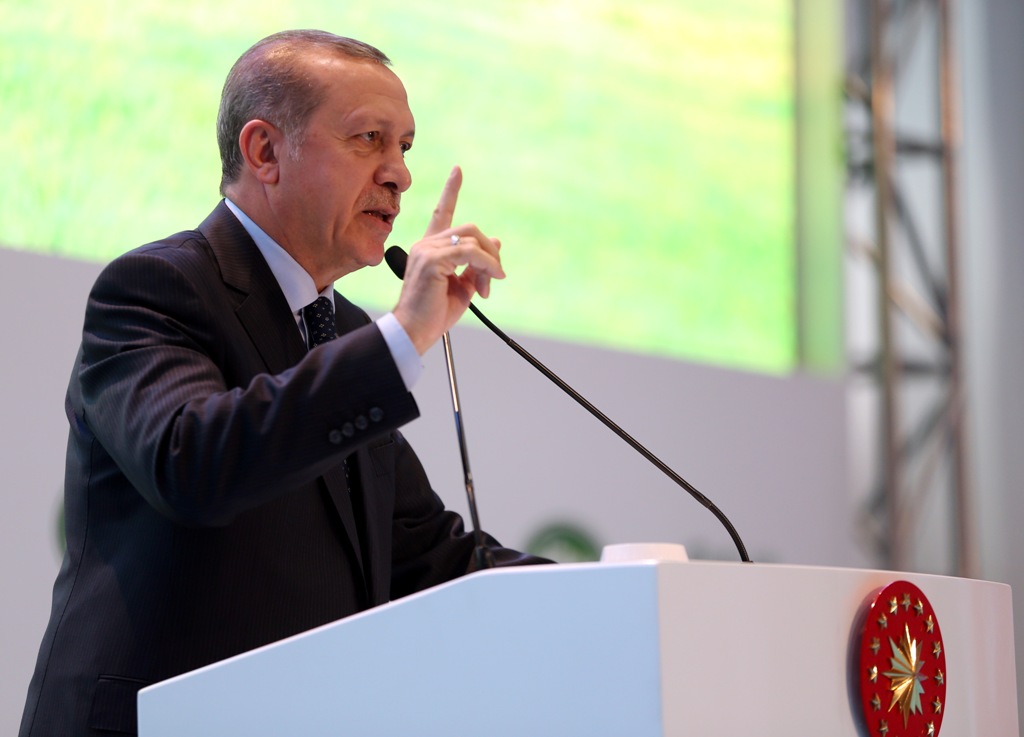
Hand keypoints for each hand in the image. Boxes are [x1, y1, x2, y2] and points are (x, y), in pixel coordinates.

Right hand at [393, 166, 504, 354]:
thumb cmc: (434, 314)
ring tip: (489, 287)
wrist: (414, 332)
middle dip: (491, 251)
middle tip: (496, 276)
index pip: (441, 213)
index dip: (451, 191)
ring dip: (490, 264)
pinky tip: (490, 281)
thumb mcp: (462, 287)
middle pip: (469, 228)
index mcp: (430, 248)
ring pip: (472, 239)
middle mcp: (426, 244)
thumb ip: (476, 265)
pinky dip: (487, 266)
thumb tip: (497, 243)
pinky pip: (470, 253)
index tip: (458, 171)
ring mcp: (427, 250)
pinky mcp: (432, 260)